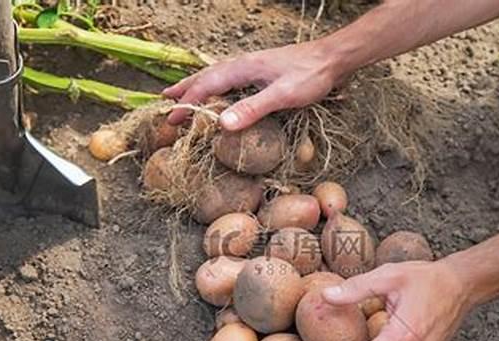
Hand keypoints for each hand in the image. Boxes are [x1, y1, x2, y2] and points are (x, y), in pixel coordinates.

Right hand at [164, 40, 344, 130]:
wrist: (332, 58)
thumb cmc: (310, 76)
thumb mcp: (283, 96)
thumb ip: (253, 109)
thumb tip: (221, 124)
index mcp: (242, 68)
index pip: (206, 87)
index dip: (188, 104)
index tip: (172, 120)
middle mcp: (242, 64)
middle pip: (205, 77)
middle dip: (185, 91)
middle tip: (165, 103)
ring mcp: (251, 66)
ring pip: (215, 76)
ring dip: (197, 86)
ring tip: (181, 93)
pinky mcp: (260, 71)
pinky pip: (228, 78)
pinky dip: (214, 86)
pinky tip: (218, 92)